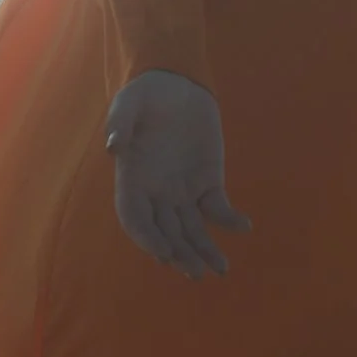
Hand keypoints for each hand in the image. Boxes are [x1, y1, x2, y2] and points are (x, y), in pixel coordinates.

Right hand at [104, 69, 251, 279]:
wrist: (176, 84)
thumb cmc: (146, 95)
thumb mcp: (129, 102)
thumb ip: (120, 122)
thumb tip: (113, 146)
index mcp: (132, 180)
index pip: (136, 218)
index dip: (147, 238)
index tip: (164, 252)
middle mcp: (157, 193)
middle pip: (166, 232)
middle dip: (181, 254)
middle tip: (196, 272)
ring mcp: (183, 191)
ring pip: (193, 229)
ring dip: (205, 249)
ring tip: (221, 269)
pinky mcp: (208, 183)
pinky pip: (218, 209)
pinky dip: (230, 220)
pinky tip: (244, 226)